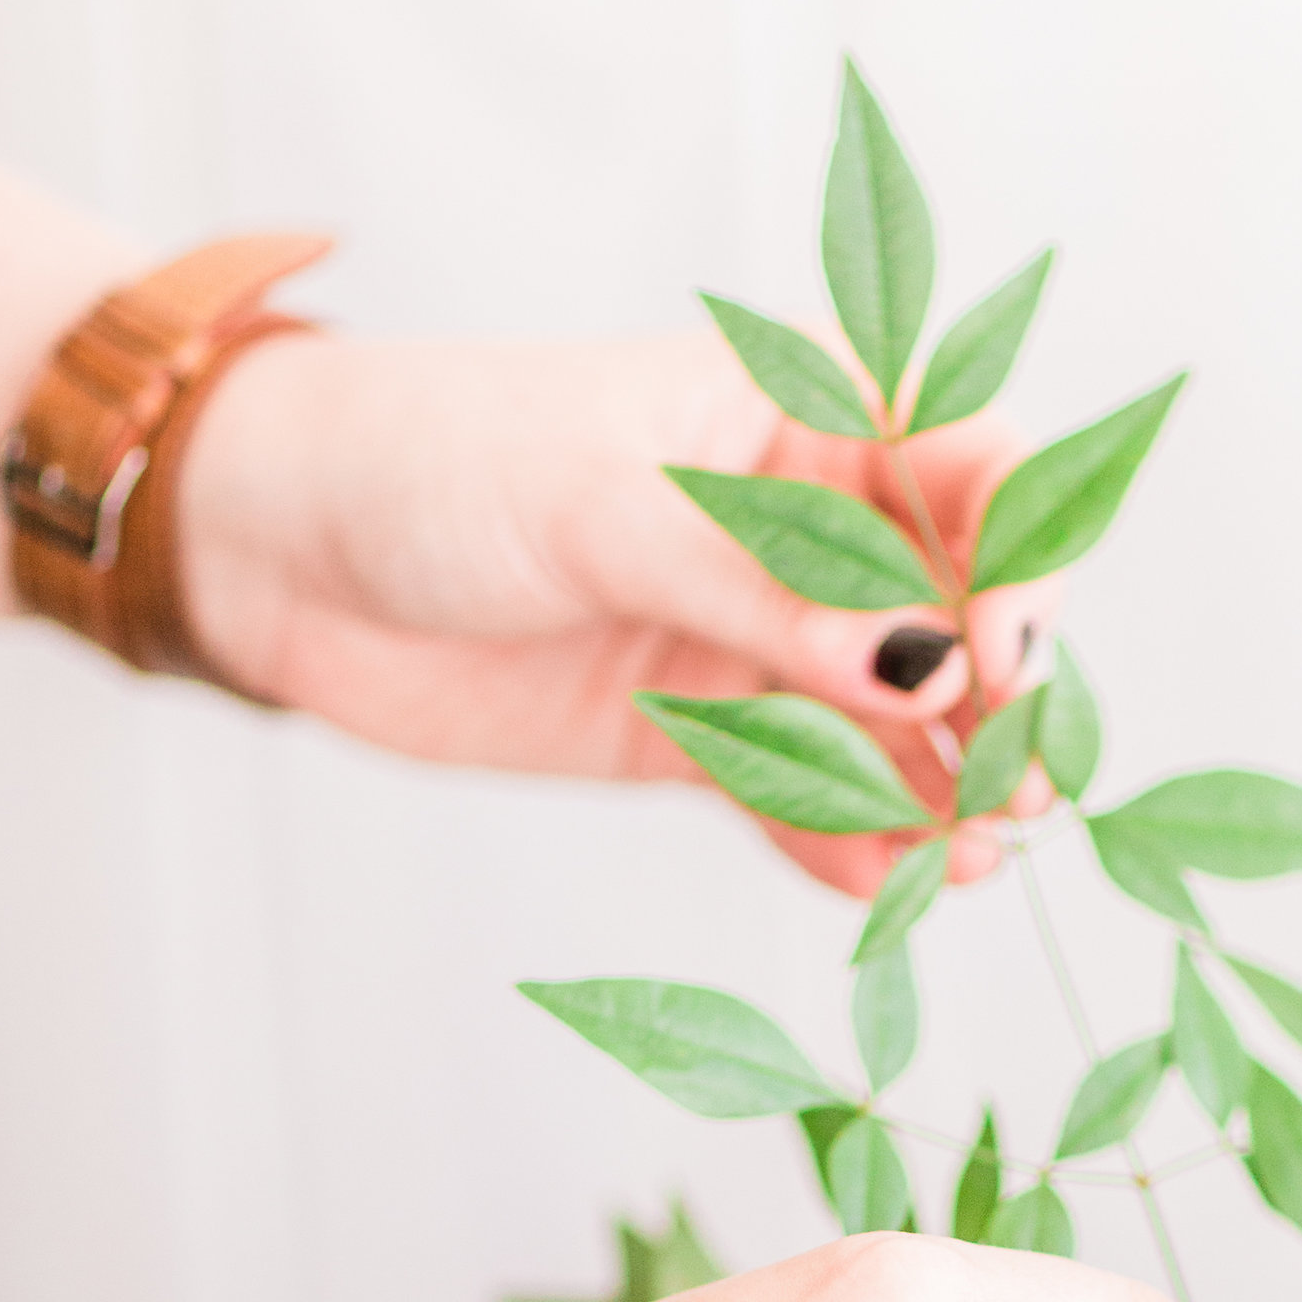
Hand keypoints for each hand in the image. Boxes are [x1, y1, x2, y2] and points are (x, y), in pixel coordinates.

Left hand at [171, 322, 1052, 896]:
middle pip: (958, 618)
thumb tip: (922, 666)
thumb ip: (766, 590)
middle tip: (1017, 798)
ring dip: (942, 795)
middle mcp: (810, 528)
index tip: (1001, 657)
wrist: (283, 552)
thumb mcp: (607, 506)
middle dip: (1000, 708)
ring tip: (965, 867)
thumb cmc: (437, 462)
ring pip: (896, 726)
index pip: (976, 470)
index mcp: (809, 413)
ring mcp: (763, 641)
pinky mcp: (704, 739)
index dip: (1018, 562)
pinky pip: (808, 800)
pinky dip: (851, 845)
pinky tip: (881, 887)